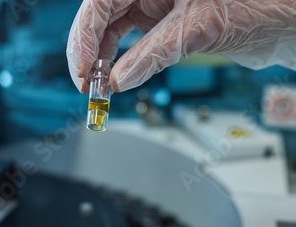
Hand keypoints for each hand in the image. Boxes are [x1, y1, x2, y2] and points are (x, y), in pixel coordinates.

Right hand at [67, 0, 295, 92]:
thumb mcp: (200, 27)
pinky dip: (121, 63)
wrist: (287, 23)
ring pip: (111, 30)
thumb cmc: (262, 5)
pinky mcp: (162, 23)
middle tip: (85, 83)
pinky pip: (130, 42)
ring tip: (96, 86)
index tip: (82, 67)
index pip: (102, 0)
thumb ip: (155, 53)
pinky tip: (116, 78)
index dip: (85, 34)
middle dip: (88, 50)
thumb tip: (119, 78)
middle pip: (101, 15)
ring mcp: (155, 3)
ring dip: (100, 60)